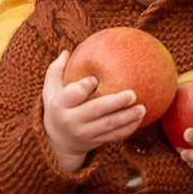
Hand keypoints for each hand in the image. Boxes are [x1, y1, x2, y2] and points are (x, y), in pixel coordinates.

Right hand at [42, 51, 143, 171]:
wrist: (58, 141)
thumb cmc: (57, 107)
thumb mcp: (50, 90)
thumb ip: (56, 70)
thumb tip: (67, 52)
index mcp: (60, 104)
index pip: (73, 94)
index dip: (84, 86)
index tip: (96, 78)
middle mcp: (72, 120)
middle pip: (96, 110)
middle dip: (115, 102)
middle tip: (133, 94)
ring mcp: (84, 133)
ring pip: (108, 125)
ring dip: (127, 117)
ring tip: (142, 108)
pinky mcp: (95, 141)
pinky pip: (114, 136)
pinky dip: (128, 128)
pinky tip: (140, 119)